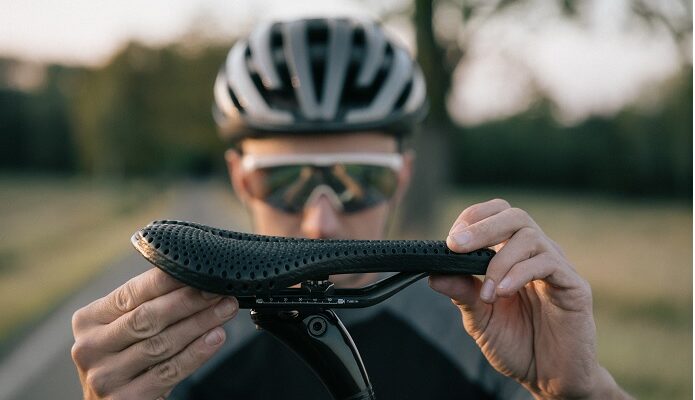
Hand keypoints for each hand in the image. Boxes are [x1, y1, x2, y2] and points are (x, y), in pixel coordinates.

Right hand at [71, 268, 237, 399]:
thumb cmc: (124, 358)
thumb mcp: (123, 330)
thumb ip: (146, 306)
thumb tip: (193, 278)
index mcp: (88, 321)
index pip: (131, 293)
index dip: (167, 281)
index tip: (198, 271)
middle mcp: (90, 348)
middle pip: (147, 317)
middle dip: (188, 301)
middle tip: (217, 291)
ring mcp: (105, 377)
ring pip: (161, 343)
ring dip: (199, 323)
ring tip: (225, 310)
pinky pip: (169, 371)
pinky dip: (196, 352)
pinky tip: (215, 338)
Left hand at [429, 199, 630, 399]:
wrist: (550, 378)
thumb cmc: (517, 344)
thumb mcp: (480, 318)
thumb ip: (461, 293)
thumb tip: (433, 273)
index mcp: (513, 255)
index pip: (497, 214)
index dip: (473, 219)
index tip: (451, 242)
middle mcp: (536, 254)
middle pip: (514, 215)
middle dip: (481, 227)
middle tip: (456, 246)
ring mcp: (557, 267)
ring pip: (529, 236)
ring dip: (499, 261)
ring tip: (487, 294)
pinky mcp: (574, 286)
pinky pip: (548, 263)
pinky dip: (519, 273)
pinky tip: (503, 293)